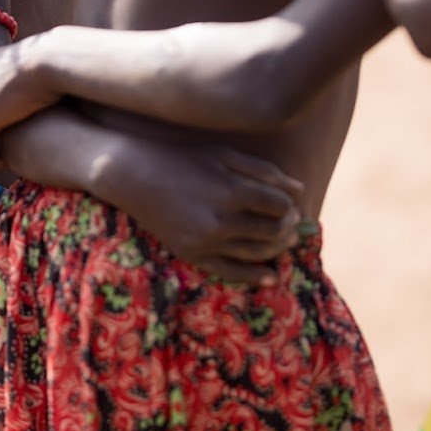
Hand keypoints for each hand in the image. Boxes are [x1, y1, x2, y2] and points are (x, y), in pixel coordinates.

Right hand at [100, 140, 303, 285]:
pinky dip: (254, 276)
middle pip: (273, 231)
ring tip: (284, 240)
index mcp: (231, 190)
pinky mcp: (191, 254)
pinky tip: (271, 276)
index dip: (290, 206)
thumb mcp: (223, 153)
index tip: (289, 204)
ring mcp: (205, 241)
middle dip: (288, 228)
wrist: (131, 174)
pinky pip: (230, 271)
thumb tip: (299, 190)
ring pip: (257, 252)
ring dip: (277, 248)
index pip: (279, 206)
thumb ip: (263, 171)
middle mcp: (221, 219)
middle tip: (292, 223)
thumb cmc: (180, 156)